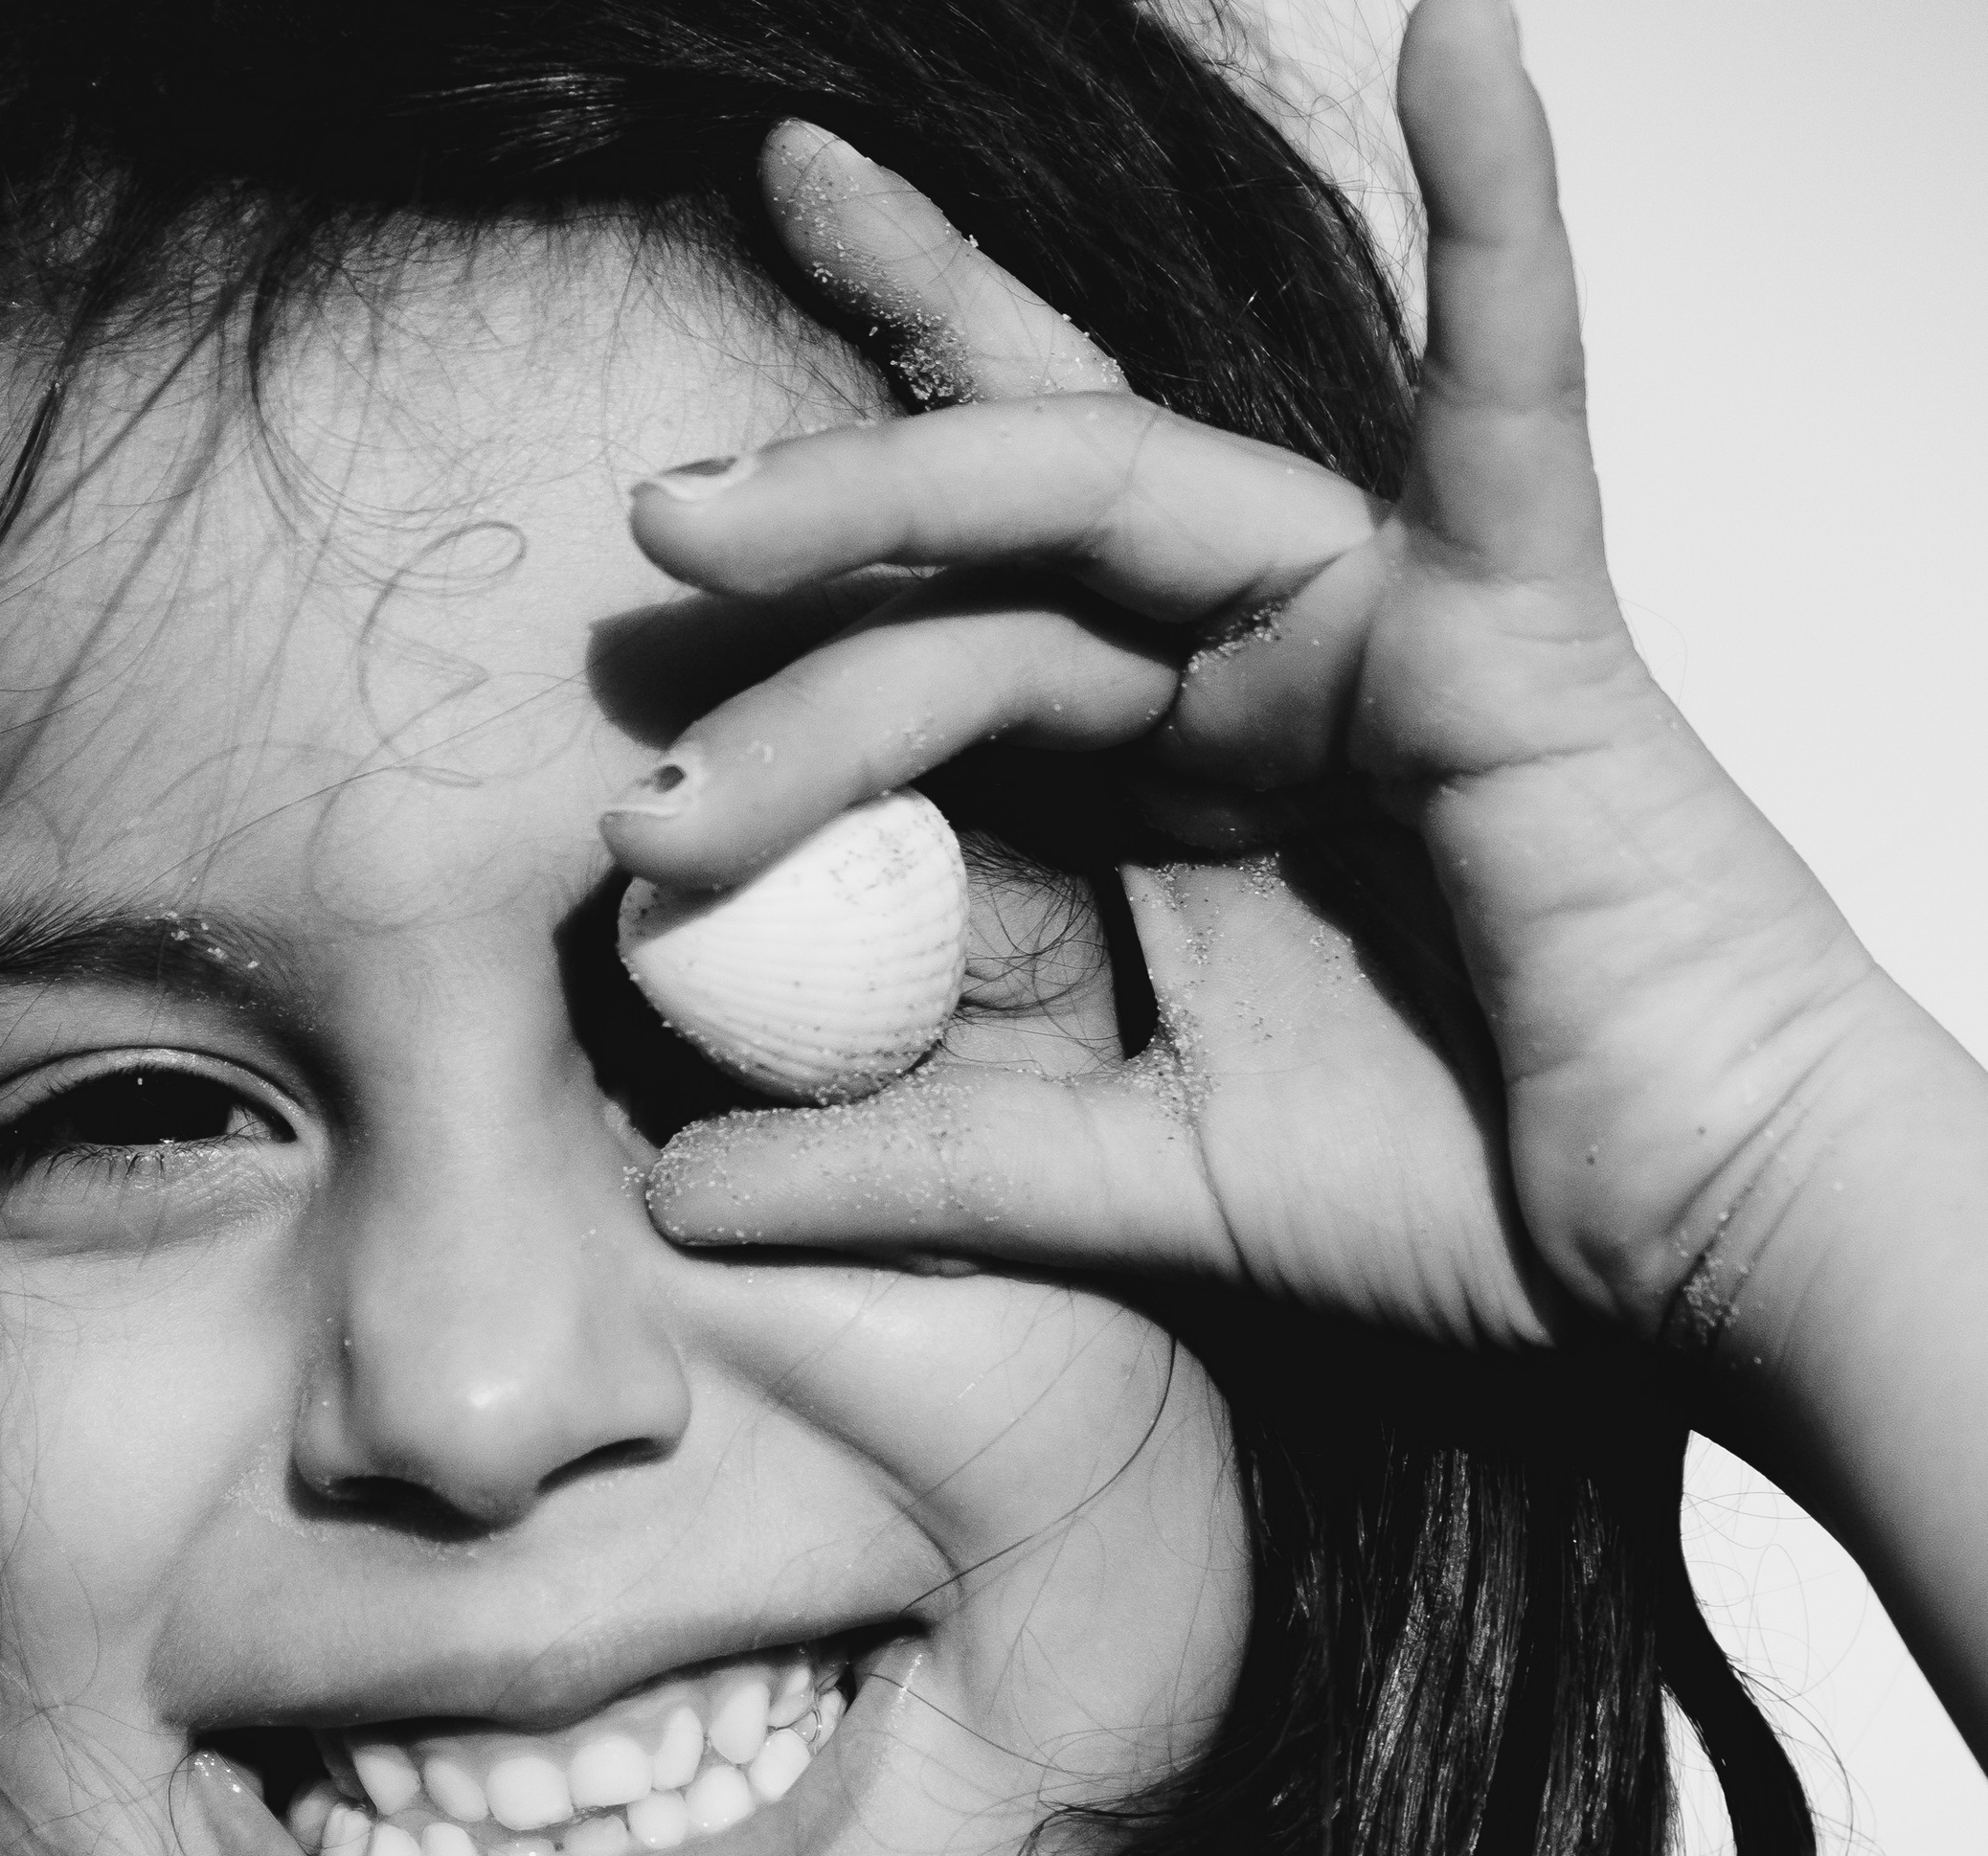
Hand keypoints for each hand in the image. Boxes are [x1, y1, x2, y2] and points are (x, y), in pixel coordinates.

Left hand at [601, 0, 1885, 1370]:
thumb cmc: (1468, 1199)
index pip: (958, 632)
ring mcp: (1378, 626)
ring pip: (1119, 489)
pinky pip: (1512, 400)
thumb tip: (675, 1198)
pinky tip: (1463, 40)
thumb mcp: (1132, 1182)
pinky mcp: (1517, 624)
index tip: (641, 678)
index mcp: (1172, 775)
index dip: (808, 606)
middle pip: (996, 540)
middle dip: (816, 522)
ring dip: (926, 459)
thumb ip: (916, 1167)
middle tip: (651, 531)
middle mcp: (1252, 670)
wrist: (1685, 1262)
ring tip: (735, 505)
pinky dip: (1504, 226)